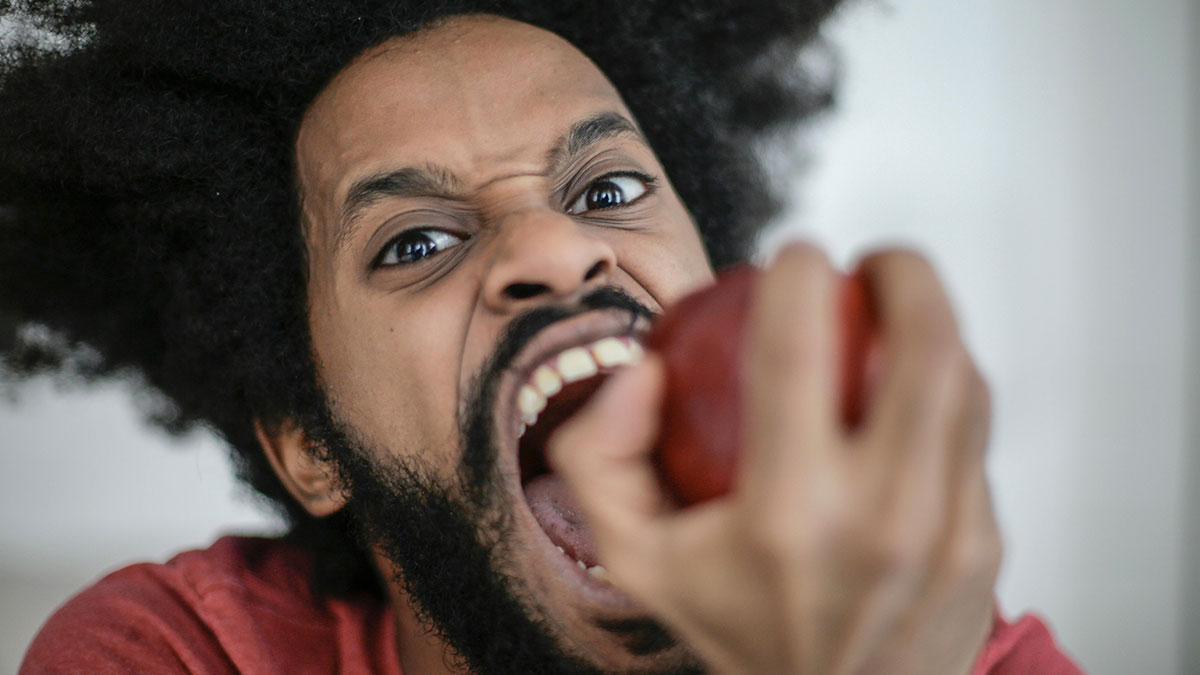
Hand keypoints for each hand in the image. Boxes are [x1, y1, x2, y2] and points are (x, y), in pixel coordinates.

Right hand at [549, 244, 1000, 673]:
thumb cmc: (733, 624)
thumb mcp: (634, 555)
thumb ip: (599, 455)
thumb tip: (641, 371)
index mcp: (785, 516)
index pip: (797, 346)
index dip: (798, 270)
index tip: (792, 256)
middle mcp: (880, 520)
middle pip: (925, 343)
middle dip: (904, 272)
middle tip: (872, 263)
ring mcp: (946, 535)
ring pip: (964, 382)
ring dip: (933, 322)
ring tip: (895, 311)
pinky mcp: (984, 546)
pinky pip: (973, 435)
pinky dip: (944, 390)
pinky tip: (908, 390)